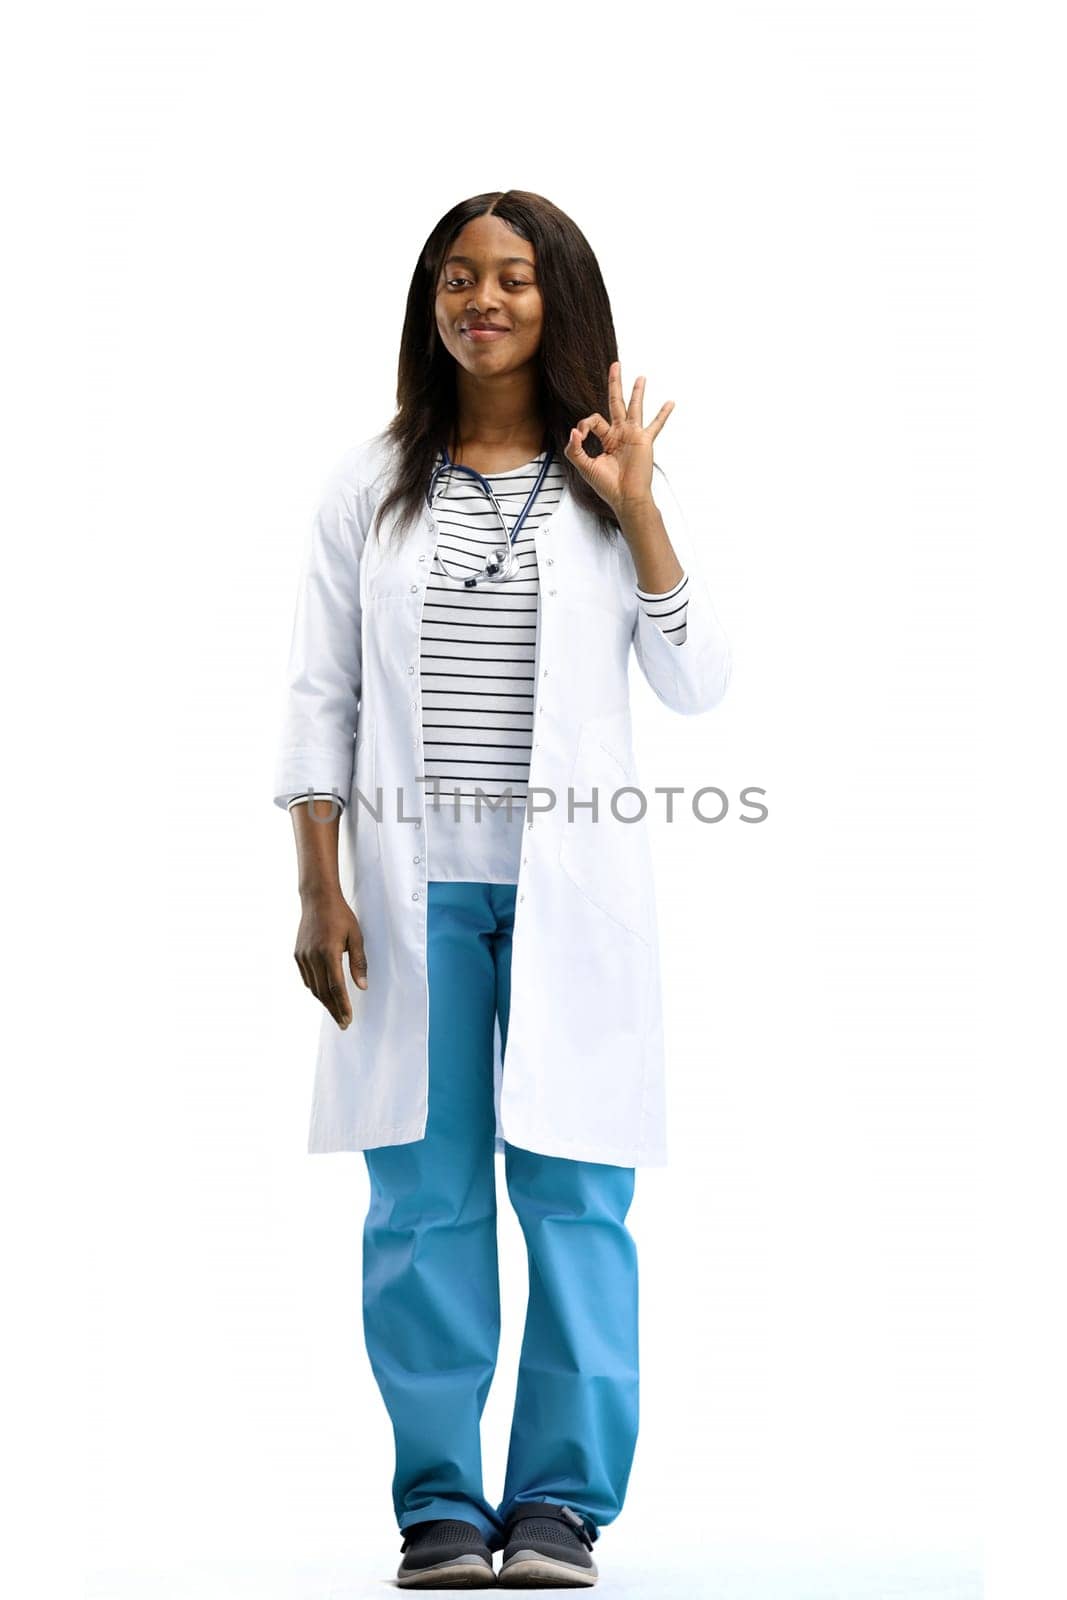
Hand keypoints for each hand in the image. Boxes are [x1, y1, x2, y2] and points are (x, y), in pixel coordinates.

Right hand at [294, 889, 367, 1026]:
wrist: (317, 899)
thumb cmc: (341, 916)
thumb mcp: (356, 937)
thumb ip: (359, 963)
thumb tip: (362, 987)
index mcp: (329, 952)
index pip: (336, 987)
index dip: (343, 1005)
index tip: (348, 1019)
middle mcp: (313, 957)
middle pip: (323, 992)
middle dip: (334, 1010)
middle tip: (343, 1023)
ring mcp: (303, 956)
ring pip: (313, 987)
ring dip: (325, 1002)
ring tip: (336, 1012)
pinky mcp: (297, 955)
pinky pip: (307, 978)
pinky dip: (315, 989)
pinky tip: (324, 995)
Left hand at [563, 360, 674, 515]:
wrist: (626, 498)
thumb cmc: (608, 486)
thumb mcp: (585, 467)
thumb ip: (575, 449)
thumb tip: (574, 431)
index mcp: (606, 439)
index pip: (593, 420)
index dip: (584, 424)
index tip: (580, 434)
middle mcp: (620, 434)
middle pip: (616, 402)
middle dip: (615, 384)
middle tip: (615, 365)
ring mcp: (633, 435)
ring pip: (634, 407)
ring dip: (637, 391)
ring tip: (640, 377)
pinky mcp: (644, 440)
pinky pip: (655, 424)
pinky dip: (663, 414)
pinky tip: (670, 403)